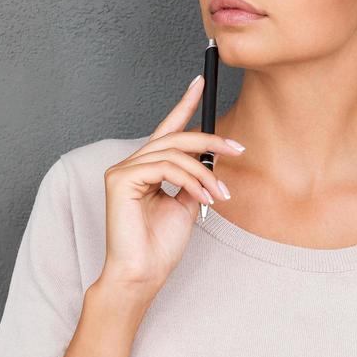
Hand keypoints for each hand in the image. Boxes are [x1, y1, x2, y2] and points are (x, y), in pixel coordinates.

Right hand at [98, 74, 244, 294]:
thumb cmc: (159, 247)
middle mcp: (131, 165)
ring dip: (204, 173)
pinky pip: (164, 168)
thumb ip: (194, 181)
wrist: (143, 274)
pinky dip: (190, 181)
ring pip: (173, 153)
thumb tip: (210, 162)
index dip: (184, 104)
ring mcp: (122, 171)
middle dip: (209, 141)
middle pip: (174, 138)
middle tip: (237, 149)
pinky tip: (203, 198)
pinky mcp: (119, 180)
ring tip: (220, 195)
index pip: (167, 130)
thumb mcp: (187, 206)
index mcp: (146, 169)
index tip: (201, 82)